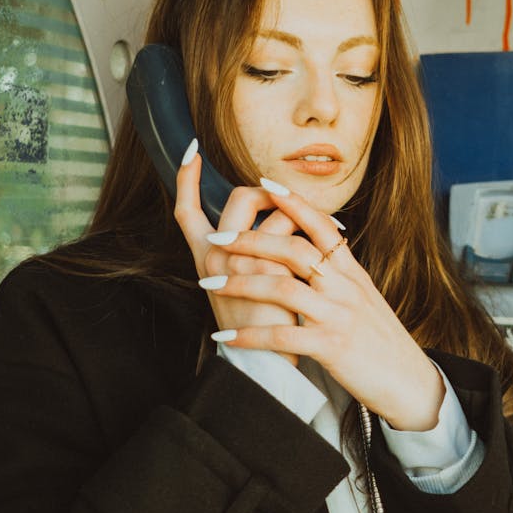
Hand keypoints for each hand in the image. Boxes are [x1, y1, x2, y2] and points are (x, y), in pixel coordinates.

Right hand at [174, 151, 299, 363]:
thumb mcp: (246, 280)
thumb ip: (251, 247)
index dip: (186, 178)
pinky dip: (317, 241)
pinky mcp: (268, 272)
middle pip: (241, 197)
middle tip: (290, 208)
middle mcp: (215, 255)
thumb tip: (279, 206)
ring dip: (300, 220)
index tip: (191, 150)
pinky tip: (328, 256)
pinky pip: (299, 235)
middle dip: (271, 194)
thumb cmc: (264, 320)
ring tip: (313, 245)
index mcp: (205, 255)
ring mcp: (240, 262)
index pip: (185, 209)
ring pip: (277, 212)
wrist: (271, 362)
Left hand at [198, 182, 445, 431]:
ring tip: (209, 284)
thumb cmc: (380, 340)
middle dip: (250, 242)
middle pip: (294, 250)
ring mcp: (338, 315)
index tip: (263, 184)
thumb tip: (307, 252)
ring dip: (241, 285)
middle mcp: (345, 287)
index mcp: (351, 271)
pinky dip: (250, 336)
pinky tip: (226, 337)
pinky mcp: (331, 347)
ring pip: (283, 288)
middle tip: (216, 238)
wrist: (409, 381)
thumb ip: (337, 274)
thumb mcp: (363, 297)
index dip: (293, 202)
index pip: (321, 225)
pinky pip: (283, 337)